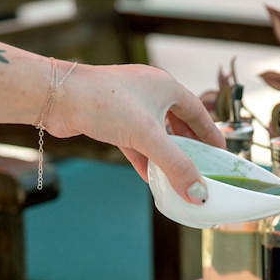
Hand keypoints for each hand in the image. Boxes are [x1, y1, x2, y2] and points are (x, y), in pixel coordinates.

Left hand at [50, 63, 225, 203]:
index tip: (221, 150)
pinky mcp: (112, 118)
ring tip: (178, 174)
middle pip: (177, 122)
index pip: (197, 112)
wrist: (58, 97)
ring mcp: (129, 105)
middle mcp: (149, 92)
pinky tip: (150, 176)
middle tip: (202, 164)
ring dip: (165, 154)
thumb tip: (198, 193)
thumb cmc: (105, 103)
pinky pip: (135, 141)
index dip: (211, 132)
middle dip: (189, 145)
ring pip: (155, 133)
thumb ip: (176, 166)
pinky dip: (144, 158)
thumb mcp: (148, 136)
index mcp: (165, 86)